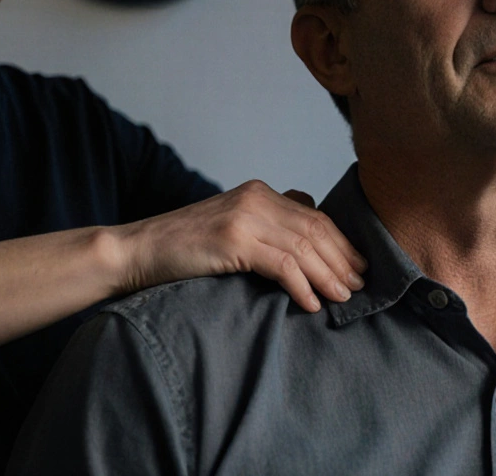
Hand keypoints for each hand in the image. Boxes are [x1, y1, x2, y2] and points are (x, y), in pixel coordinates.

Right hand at [111, 180, 366, 311]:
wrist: (137, 251)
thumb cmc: (184, 247)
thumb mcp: (232, 224)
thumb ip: (268, 222)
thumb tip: (309, 229)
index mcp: (259, 192)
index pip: (315, 216)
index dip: (341, 243)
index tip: (359, 267)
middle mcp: (256, 198)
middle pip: (315, 230)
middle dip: (342, 260)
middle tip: (359, 286)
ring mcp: (245, 217)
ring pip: (303, 248)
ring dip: (328, 276)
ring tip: (343, 297)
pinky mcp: (234, 240)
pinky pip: (282, 265)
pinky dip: (302, 286)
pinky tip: (311, 303)